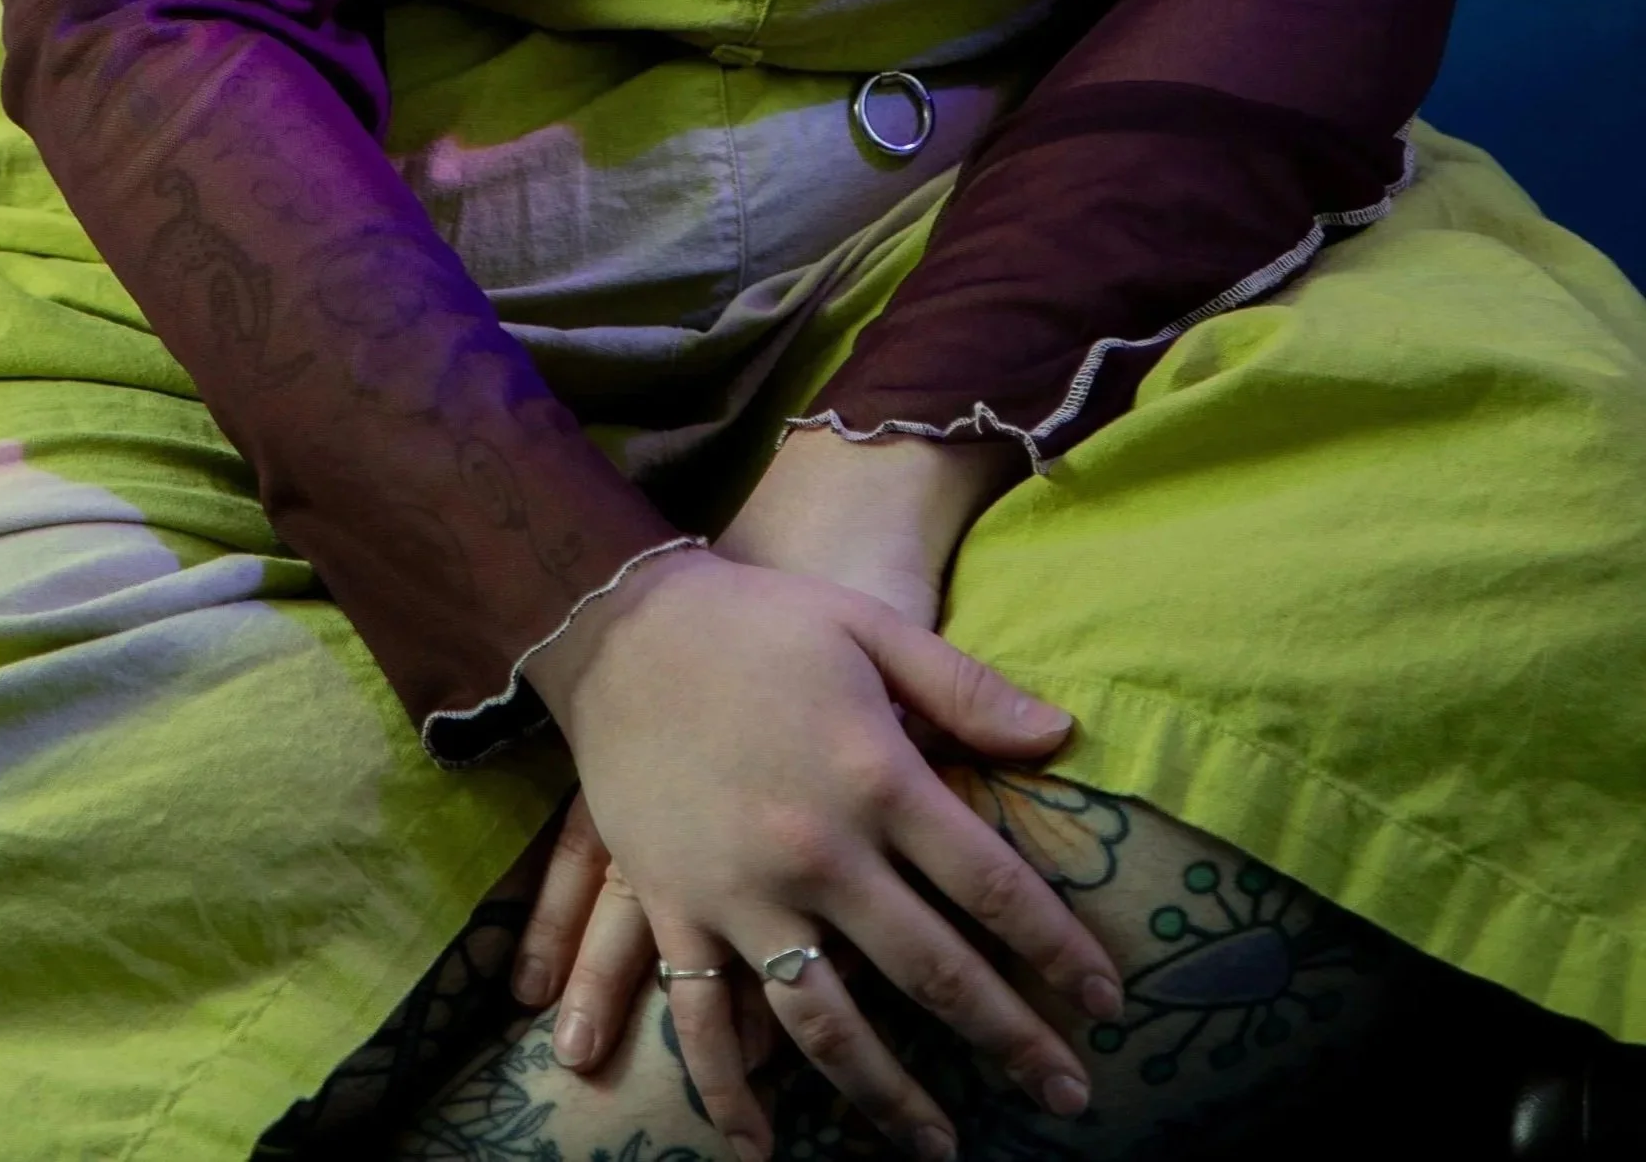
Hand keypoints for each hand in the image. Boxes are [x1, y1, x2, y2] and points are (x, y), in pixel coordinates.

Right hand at [524, 546, 1117, 1159]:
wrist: (621, 624)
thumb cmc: (760, 620)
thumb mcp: (870, 628)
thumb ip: (966, 688)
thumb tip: (1063, 733)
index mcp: (876, 776)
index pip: (993, 886)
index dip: (1059, 949)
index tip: (1107, 1002)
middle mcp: (818, 850)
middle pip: (931, 972)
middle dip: (1009, 1039)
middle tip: (1068, 1096)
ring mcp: (741, 889)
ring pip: (828, 1024)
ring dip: (889, 1097)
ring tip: (941, 1146)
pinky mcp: (676, 907)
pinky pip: (705, 1020)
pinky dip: (731, 1092)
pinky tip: (764, 1146)